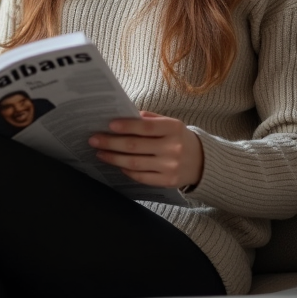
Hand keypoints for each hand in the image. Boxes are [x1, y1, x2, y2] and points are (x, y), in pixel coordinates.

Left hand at [88, 111, 203, 188]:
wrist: (202, 162)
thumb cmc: (179, 138)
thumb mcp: (170, 123)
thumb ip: (149, 119)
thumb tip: (123, 116)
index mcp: (174, 128)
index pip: (146, 127)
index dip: (126, 126)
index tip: (109, 125)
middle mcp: (173, 148)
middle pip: (135, 146)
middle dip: (111, 142)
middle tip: (94, 140)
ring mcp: (170, 166)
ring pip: (134, 163)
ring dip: (114, 158)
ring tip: (100, 153)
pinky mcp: (167, 181)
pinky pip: (141, 177)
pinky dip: (126, 170)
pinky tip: (117, 164)